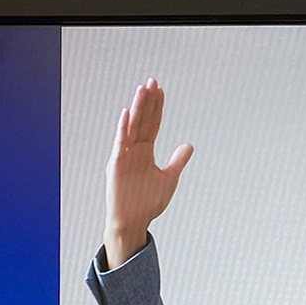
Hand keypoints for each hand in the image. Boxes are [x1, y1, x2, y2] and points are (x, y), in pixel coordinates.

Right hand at [104, 78, 193, 268]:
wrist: (132, 223)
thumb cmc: (147, 203)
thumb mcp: (168, 179)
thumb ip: (177, 161)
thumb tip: (189, 145)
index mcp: (145, 152)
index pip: (152, 124)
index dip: (157, 107)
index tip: (160, 90)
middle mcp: (134, 150)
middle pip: (142, 120)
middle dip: (147, 101)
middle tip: (152, 81)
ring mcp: (124, 156)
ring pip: (131, 127)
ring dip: (136, 108)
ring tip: (142, 89)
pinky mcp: (116, 166)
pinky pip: (119, 144)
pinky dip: (122, 129)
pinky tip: (126, 114)